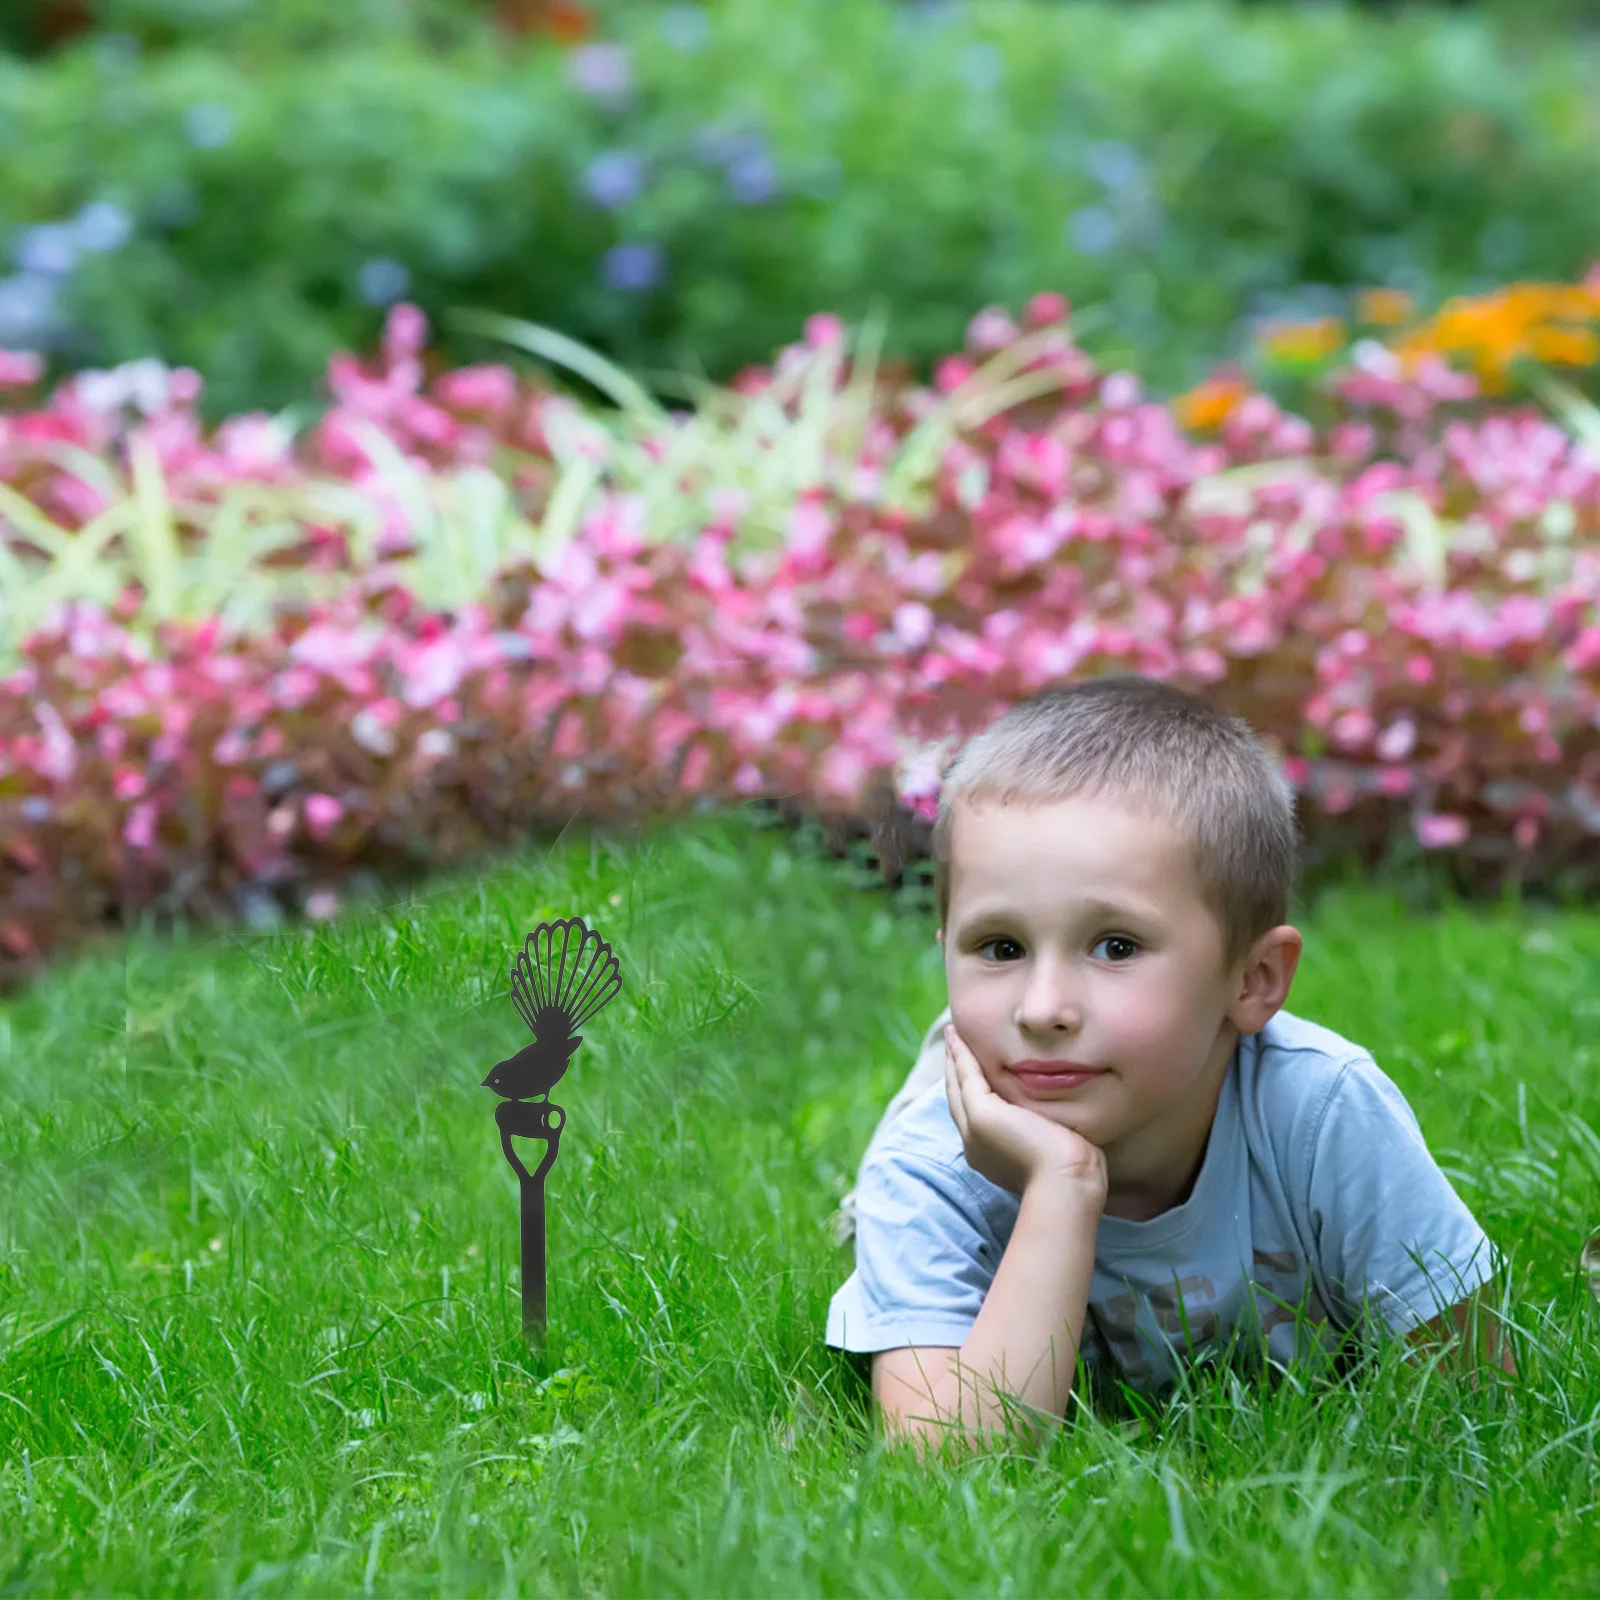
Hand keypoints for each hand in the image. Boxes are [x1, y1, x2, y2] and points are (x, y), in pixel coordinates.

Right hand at [944, 1024, 1107, 1204]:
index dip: (970, 1090)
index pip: (975, 1115)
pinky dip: (961, 1055)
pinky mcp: (982, 1115)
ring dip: (954, 1058)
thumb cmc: (1072, 1173)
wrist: (1067, 1184)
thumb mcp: (1054, 1148)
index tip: (971, 1068)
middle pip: (958, 1099)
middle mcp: (975, 1144)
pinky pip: (967, 1077)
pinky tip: (959, 1037)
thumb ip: (1047, 1132)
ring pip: (958, 1086)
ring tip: (953, 1035)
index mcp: (990, 1155)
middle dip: (955, 1071)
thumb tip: (1061, 1125)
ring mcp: (974, 1130)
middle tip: (953, 1043)